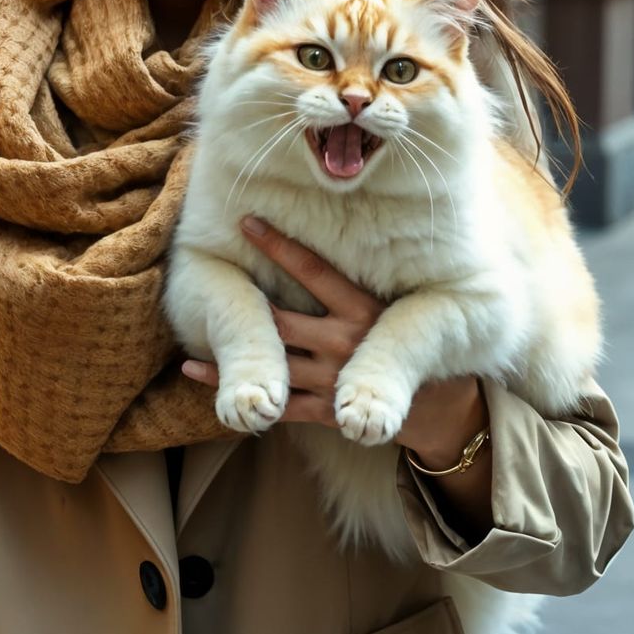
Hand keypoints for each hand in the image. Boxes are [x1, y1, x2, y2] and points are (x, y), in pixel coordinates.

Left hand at [178, 216, 485, 461]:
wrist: (443, 412)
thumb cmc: (411, 347)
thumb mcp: (395, 309)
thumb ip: (357, 287)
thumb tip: (336, 230)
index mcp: (366, 309)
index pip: (316, 272)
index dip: (279, 247)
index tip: (247, 222)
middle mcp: (350, 341)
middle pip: (286, 318)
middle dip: (248, 298)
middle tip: (209, 273)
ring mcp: (338, 378)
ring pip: (276, 361)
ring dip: (233, 352)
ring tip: (190, 336)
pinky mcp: (331, 411)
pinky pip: (279, 404)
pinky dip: (242, 390)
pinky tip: (202, 375)